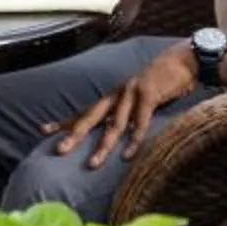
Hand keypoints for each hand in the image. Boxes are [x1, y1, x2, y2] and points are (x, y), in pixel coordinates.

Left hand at [54, 43, 199, 169]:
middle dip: (74, 135)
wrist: (183, 61)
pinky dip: (134, 138)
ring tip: (92, 164)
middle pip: (91, 116)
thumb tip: (118, 136)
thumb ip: (128, 116)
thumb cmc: (162, 84)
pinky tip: (128, 154)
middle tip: (59, 150)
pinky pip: (139, 120)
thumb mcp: (140, 100)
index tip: (43, 131)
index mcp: (113, 97)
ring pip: (113, 123)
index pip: (84, 111)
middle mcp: (117, 94)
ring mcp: (132, 92)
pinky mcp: (149, 93)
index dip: (65, 122)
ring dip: (103, 145)